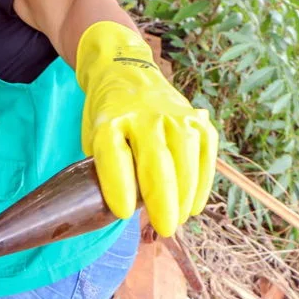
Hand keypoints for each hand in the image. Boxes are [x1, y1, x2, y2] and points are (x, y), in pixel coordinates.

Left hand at [75, 22, 217, 236]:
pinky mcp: (196, 118)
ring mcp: (174, 115)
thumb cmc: (107, 114)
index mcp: (110, 120)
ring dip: (184, 194)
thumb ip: (104, 165)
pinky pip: (205, 152)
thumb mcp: (93, 134)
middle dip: (161, 199)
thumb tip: (120, 207)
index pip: (114, 155)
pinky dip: (202, 182)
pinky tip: (194, 204)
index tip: (123, 212)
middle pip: (156, 161)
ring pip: (185, 158)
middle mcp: (144, 116)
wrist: (124, 70)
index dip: (119, 186)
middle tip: (164, 227)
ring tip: (178, 218)